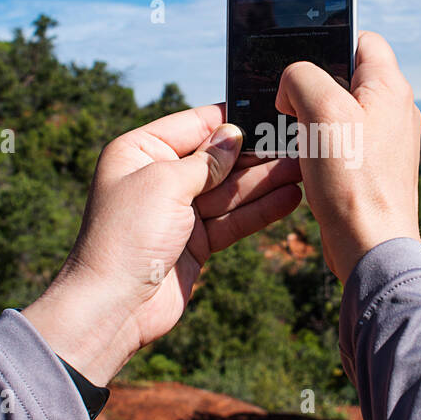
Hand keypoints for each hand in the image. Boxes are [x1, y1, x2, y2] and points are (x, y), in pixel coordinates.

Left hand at [23, 104, 302, 384]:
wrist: (115, 306)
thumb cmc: (127, 236)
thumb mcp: (166, 182)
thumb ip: (206, 159)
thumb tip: (234, 134)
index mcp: (140, 151)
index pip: (194, 124)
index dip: (231, 119)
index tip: (270, 112)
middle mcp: (158, 177)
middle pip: (218, 158)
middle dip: (257, 152)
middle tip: (300, 143)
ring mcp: (178, 211)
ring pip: (230, 190)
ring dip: (266, 180)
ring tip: (305, 168)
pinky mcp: (195, 242)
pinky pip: (233, 219)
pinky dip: (261, 210)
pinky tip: (291, 198)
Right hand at [275, 31, 420, 281]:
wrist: (370, 246)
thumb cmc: (353, 181)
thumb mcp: (322, 111)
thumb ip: (302, 78)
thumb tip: (291, 85)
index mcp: (390, 87)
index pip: (362, 39)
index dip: (328, 42)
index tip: (302, 64)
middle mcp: (394, 110)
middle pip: (345, 76)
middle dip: (313, 87)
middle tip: (292, 107)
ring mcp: (385, 141)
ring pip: (339, 111)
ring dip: (312, 120)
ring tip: (299, 138)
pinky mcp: (373, 168)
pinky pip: (340, 142)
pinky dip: (319, 146)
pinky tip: (306, 162)